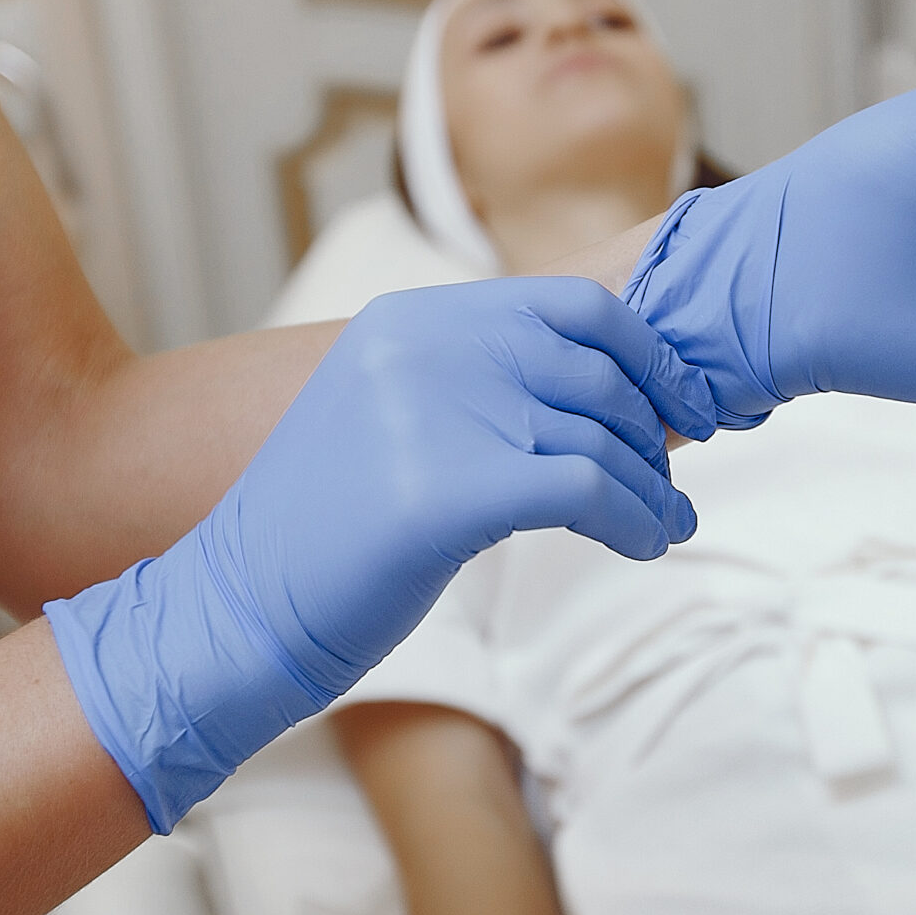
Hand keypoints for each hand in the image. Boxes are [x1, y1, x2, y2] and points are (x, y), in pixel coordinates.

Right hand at [46, 278, 715, 830]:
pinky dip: (637, 520)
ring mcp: (435, 414)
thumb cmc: (325, 533)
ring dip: (655, 488)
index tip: (680, 405)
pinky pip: (590, 490)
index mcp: (413, 320)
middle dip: (655, 428)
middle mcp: (425, 347)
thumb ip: (477, 385)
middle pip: (598, 369)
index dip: (644, 355)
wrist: (235, 609)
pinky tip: (645, 546)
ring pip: (603, 433)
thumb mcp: (395, 421)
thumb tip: (604, 390)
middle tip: (672, 481)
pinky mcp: (449, 493)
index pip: (571, 306)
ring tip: (670, 524)